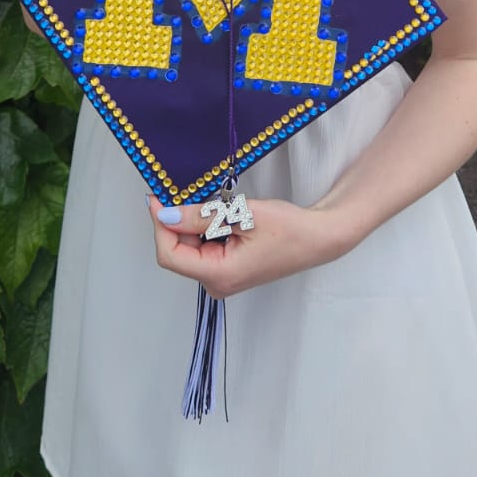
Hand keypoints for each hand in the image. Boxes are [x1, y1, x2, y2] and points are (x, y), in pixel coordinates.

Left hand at [147, 194, 344, 297]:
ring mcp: (222, 278)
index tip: (157, 197)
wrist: (319, 237)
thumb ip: (200, 217)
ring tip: (221, 206)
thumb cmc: (290, 229)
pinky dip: (205, 228)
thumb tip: (165, 214)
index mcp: (220, 275)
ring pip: (190, 248)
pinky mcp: (228, 269)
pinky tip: (223, 216)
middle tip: (188, 193)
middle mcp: (217, 283)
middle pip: (178, 251)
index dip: (159, 225)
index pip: (169, 255)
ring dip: (194, 223)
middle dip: (179, 221)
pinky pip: (204, 248)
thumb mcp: (243, 215)